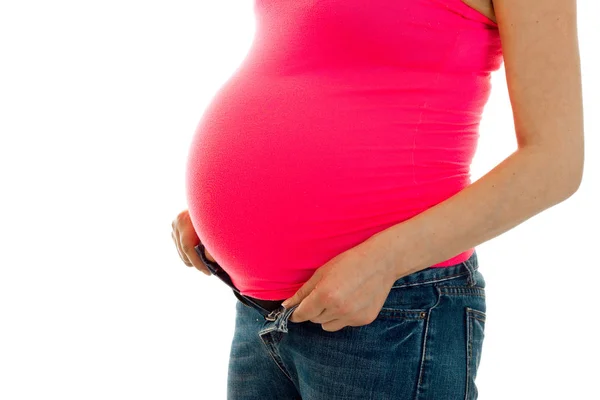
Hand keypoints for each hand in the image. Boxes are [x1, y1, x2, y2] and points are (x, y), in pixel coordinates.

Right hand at [171, 209, 215, 274]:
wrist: (214, 199)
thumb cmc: (220, 213)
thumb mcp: (217, 230)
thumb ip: (213, 245)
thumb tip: (210, 260)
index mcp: (187, 220)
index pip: (188, 248)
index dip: (198, 262)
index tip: (208, 272)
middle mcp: (178, 222)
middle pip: (183, 251)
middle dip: (196, 262)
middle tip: (208, 269)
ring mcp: (174, 224)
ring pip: (181, 250)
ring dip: (192, 258)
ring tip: (205, 262)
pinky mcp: (174, 226)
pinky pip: (180, 245)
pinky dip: (189, 252)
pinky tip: (199, 252)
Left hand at [282, 234, 408, 331]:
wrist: (380, 262)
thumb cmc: (349, 262)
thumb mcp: (322, 273)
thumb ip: (303, 292)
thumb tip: (286, 306)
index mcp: (324, 295)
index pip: (302, 314)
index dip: (297, 313)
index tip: (295, 311)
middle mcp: (338, 309)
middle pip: (314, 320)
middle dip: (314, 310)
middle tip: (324, 294)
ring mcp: (352, 317)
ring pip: (328, 326)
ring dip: (328, 316)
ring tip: (339, 297)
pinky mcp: (364, 320)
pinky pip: (345, 324)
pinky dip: (344, 316)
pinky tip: (352, 300)